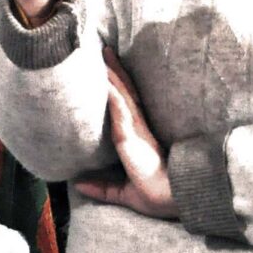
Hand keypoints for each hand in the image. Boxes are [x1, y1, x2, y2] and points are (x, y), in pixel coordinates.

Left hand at [73, 60, 178, 220]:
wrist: (174, 201)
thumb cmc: (155, 196)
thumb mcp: (122, 192)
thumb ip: (102, 187)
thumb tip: (78, 184)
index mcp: (139, 139)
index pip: (127, 107)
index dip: (119, 88)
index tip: (109, 71)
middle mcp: (138, 130)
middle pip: (126, 93)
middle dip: (116, 73)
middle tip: (105, 51)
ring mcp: (136, 130)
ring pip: (123, 95)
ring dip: (113, 75)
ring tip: (103, 54)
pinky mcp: (133, 135)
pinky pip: (121, 108)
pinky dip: (113, 92)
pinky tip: (105, 77)